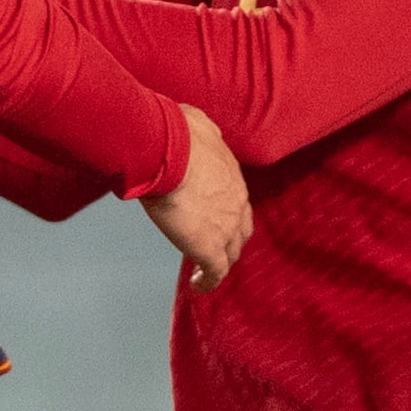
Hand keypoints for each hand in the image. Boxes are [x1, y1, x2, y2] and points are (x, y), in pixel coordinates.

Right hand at [143, 106, 247, 288]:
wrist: (168, 150)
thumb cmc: (176, 133)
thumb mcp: (196, 124)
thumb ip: (201, 130)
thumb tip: (195, 124)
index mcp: (232, 175)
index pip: (236, 199)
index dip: (226, 211)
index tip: (211, 216)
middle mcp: (236, 202)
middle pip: (241, 229)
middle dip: (230, 239)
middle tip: (213, 246)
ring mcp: (225, 227)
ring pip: (231, 253)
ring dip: (220, 261)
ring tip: (204, 270)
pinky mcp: (209, 247)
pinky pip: (215, 272)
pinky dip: (208, 281)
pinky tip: (197, 286)